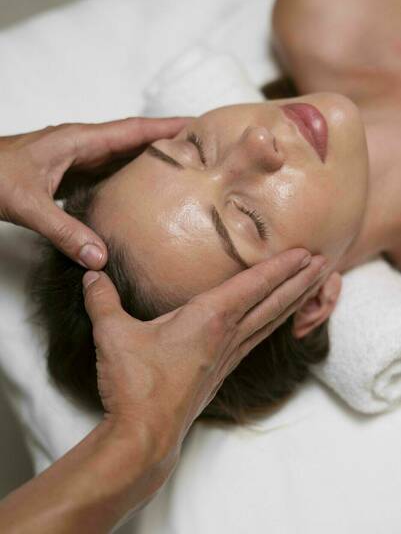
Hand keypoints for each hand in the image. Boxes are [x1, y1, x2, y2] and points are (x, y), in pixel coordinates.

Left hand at [0, 117, 187, 268]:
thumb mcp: (28, 205)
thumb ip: (65, 231)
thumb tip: (100, 257)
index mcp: (79, 140)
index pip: (132, 130)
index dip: (166, 126)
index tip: (196, 125)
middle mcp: (81, 145)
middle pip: (133, 140)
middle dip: (166, 142)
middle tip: (201, 150)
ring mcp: (75, 158)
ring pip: (121, 156)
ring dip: (149, 159)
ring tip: (181, 170)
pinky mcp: (68, 172)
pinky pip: (107, 171)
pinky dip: (127, 177)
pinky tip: (139, 193)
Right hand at [83, 249, 325, 500]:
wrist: (145, 435)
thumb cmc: (135, 384)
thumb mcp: (113, 334)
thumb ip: (102, 299)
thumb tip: (92, 274)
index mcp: (208, 320)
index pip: (252, 286)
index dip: (279, 266)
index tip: (304, 252)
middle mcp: (226, 336)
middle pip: (272, 302)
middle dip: (299, 280)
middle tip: (323, 262)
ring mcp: (228, 357)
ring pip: (270, 322)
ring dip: (293, 301)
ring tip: (314, 286)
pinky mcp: (222, 373)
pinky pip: (257, 341)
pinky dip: (274, 325)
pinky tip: (276, 323)